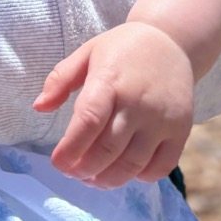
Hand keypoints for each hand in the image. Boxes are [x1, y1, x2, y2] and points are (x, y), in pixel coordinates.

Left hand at [33, 21, 194, 187]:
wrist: (172, 41)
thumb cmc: (122, 49)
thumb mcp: (87, 53)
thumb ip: (60, 79)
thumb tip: (38, 107)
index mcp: (110, 80)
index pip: (88, 121)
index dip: (70, 149)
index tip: (57, 163)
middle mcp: (138, 103)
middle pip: (107, 149)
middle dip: (84, 169)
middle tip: (72, 172)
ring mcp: (162, 119)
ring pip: (132, 164)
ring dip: (107, 180)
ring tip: (92, 178)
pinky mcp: (181, 131)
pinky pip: (161, 167)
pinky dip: (140, 178)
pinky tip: (125, 172)